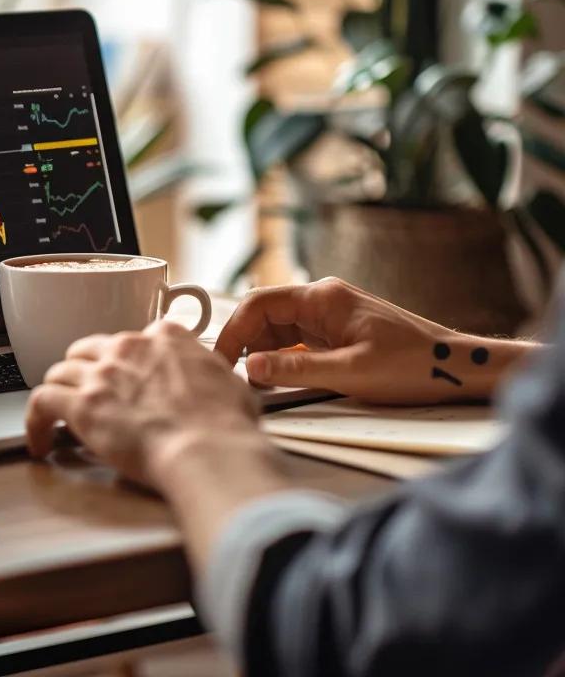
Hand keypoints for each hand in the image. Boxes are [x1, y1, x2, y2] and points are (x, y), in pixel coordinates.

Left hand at [25, 319, 268, 486]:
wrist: (208, 448)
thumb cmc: (225, 425)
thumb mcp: (231, 383)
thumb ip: (213, 374)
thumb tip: (219, 382)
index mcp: (164, 337)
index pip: (131, 340)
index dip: (125, 362)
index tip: (125, 379)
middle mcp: (128, 347)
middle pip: (88, 350)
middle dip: (84, 371)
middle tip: (87, 394)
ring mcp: (101, 374)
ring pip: (59, 372)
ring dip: (59, 393)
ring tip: (58, 416)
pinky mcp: (81, 405)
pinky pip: (40, 401)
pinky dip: (35, 421)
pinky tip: (40, 440)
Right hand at [216, 277, 534, 404]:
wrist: (458, 370)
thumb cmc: (413, 367)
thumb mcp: (350, 374)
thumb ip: (295, 371)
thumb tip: (250, 368)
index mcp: (322, 297)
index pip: (258, 303)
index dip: (233, 330)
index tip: (219, 359)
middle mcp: (323, 299)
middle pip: (264, 314)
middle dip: (243, 342)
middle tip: (227, 375)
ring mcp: (331, 315)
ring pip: (278, 329)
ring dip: (260, 351)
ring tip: (246, 381)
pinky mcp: (338, 333)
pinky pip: (296, 341)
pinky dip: (281, 358)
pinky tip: (275, 380)